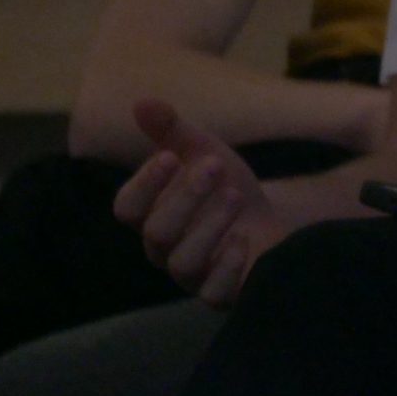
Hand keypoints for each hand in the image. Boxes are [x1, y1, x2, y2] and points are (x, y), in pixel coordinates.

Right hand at [111, 99, 286, 306]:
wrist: (270, 222)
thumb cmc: (225, 187)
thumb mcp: (204, 153)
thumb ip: (173, 131)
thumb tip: (141, 102)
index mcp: (152, 214)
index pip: (127, 208)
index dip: (144, 184)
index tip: (169, 156)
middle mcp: (164, 249)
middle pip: (156, 232)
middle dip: (184, 196)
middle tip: (215, 165)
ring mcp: (192, 275)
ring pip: (183, 262)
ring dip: (209, 225)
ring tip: (237, 195)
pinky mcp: (221, 293)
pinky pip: (213, 293)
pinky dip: (228, 265)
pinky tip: (243, 239)